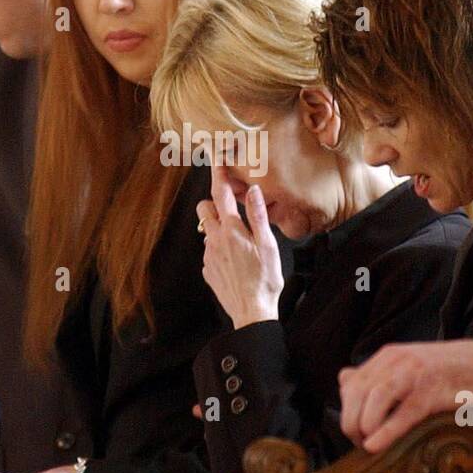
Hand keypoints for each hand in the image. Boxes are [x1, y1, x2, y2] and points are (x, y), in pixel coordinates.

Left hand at [195, 163, 283, 329]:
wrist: (251, 312)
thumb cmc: (264, 280)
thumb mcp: (268, 246)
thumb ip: (258, 216)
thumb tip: (253, 191)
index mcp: (231, 230)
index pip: (221, 194)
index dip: (218, 175)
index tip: (216, 160)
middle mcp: (215, 240)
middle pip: (204, 209)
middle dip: (213, 204)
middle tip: (231, 210)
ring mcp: (208, 256)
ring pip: (207, 231)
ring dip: (218, 229)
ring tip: (240, 243)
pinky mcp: (207, 270)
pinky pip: (209, 251)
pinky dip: (219, 249)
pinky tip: (236, 261)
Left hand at [338, 339, 472, 453]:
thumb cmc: (446, 370)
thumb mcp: (407, 365)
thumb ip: (377, 373)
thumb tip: (343, 379)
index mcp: (388, 356)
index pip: (350, 381)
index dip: (346, 408)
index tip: (353, 429)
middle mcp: (395, 361)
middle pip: (356, 390)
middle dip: (350, 420)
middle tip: (357, 441)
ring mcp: (414, 375)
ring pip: (373, 399)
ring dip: (362, 425)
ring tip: (366, 444)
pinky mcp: (432, 392)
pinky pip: (402, 414)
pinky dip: (385, 432)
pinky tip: (375, 446)